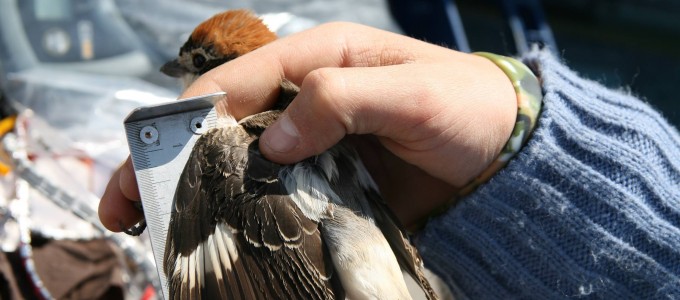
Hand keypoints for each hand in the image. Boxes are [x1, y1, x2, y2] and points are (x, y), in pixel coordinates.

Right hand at [98, 22, 515, 230]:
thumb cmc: (468, 109)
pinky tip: (220, 237)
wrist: (507, 155)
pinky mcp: (328, 181)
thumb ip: (342, 101)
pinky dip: (246, 214)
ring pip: (243, 165)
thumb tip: (275, 141)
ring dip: (200, 194)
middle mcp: (307, 99)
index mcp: (319, 60)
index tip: (151, 160)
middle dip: (171, 161)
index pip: (237, 82)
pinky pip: (278, 196)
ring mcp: (315, 144)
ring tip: (156, 229)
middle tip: (125, 204)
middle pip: (224, 126)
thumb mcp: (411, 93)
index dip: (188, 119)